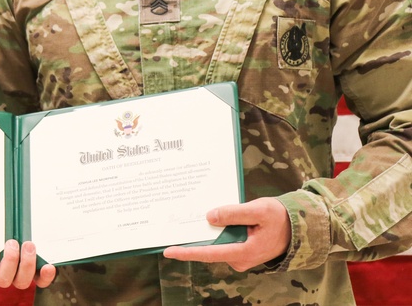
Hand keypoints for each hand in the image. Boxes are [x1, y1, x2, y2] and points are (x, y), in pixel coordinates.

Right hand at [0, 240, 55, 289]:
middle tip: (12, 242)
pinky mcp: (33, 274)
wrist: (14, 227)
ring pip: (20, 282)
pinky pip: (39, 282)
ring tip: (28, 245)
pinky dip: (44, 276)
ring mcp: (16, 276)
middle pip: (2, 280)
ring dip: (26, 264)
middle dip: (10, 261)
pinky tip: (48, 266)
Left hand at [162, 198, 290, 271]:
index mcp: (243, 252)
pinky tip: (213, 217)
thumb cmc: (280, 217)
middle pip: (210, 247)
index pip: (209, 253)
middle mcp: (239, 258)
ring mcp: (240, 255)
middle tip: (176, 223)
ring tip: (198, 213)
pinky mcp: (241, 249)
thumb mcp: (258, 210)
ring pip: (216, 242)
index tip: (168, 251)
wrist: (300, 227)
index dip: (187, 252)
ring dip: (207, 230)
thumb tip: (209, 217)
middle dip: (194, 236)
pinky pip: (224, 239)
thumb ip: (233, 214)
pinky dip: (217, 229)